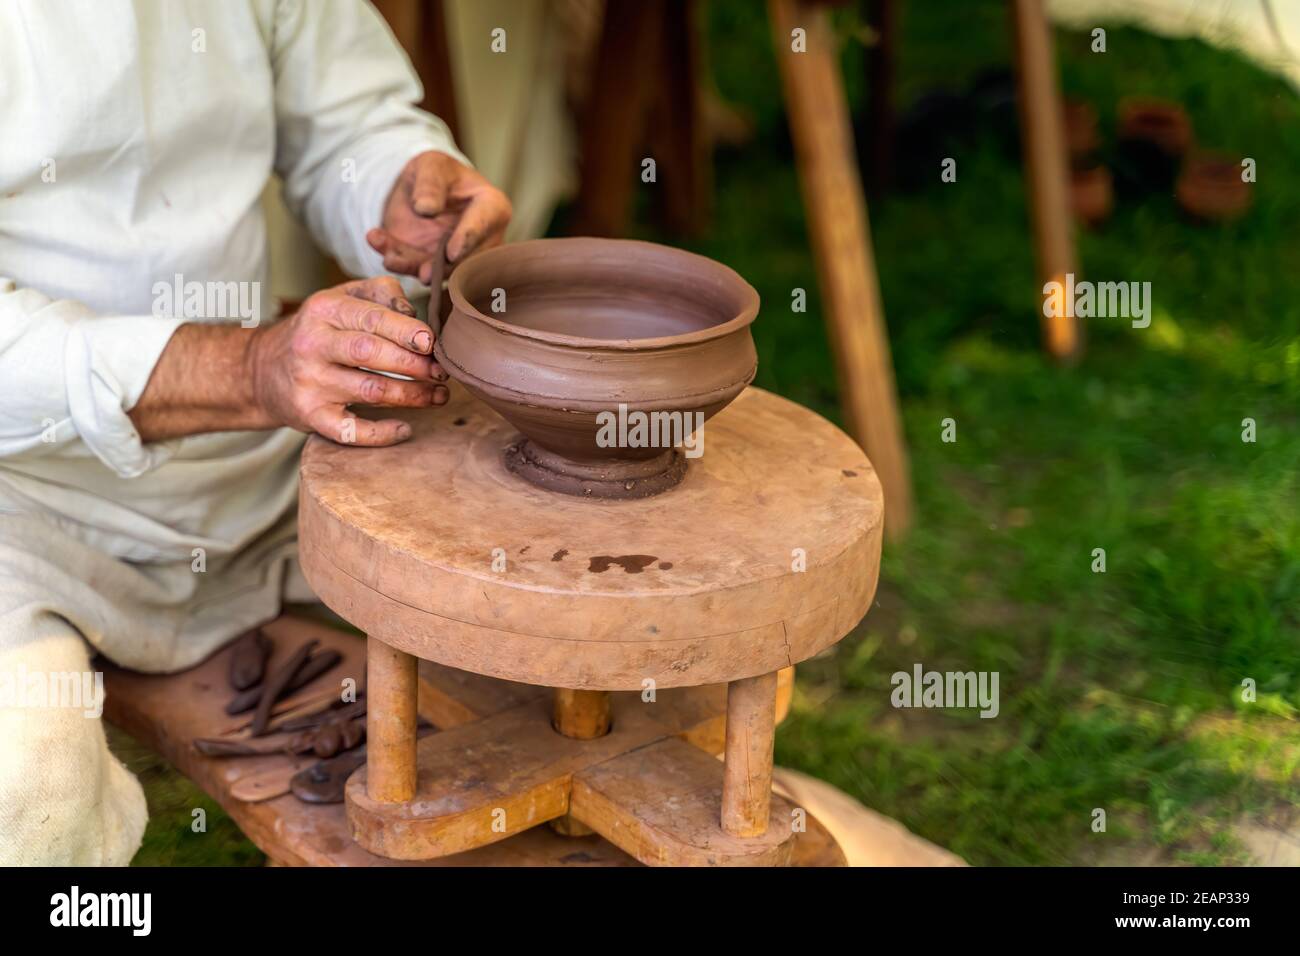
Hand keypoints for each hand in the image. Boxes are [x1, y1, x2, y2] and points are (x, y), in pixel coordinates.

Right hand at [245, 276, 447, 445]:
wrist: (263, 370)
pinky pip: (351, 431)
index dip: (406, 331)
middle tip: (441, 372)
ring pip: (370, 391)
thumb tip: (414, 313)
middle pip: (370, 353)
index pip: (371, 318)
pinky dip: (381, 434)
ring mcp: (311, 383)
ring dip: (412, 396)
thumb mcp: (340, 299)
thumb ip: (381, 294)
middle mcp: (313, 345)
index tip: (433, 342)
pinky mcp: (311, 416)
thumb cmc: (318, 331)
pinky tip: (405, 429)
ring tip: (439, 395)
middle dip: (414, 364)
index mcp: (323, 310)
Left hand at [367, 150, 511, 285]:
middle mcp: (481, 240)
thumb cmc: (436, 173)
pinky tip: (378, 241)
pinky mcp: (434, 267)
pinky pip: (414, 268)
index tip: (452, 253)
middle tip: (423, 272)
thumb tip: (427, 208)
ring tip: (390, 257)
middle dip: (441, 267)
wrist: (418, 191)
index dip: (468, 239)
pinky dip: (396, 259)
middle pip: (465, 259)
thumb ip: (431, 183)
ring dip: (413, 266)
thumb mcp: (432, 165)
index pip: (484, 225)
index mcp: (492, 208)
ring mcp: (458, 258)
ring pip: (438, 270)